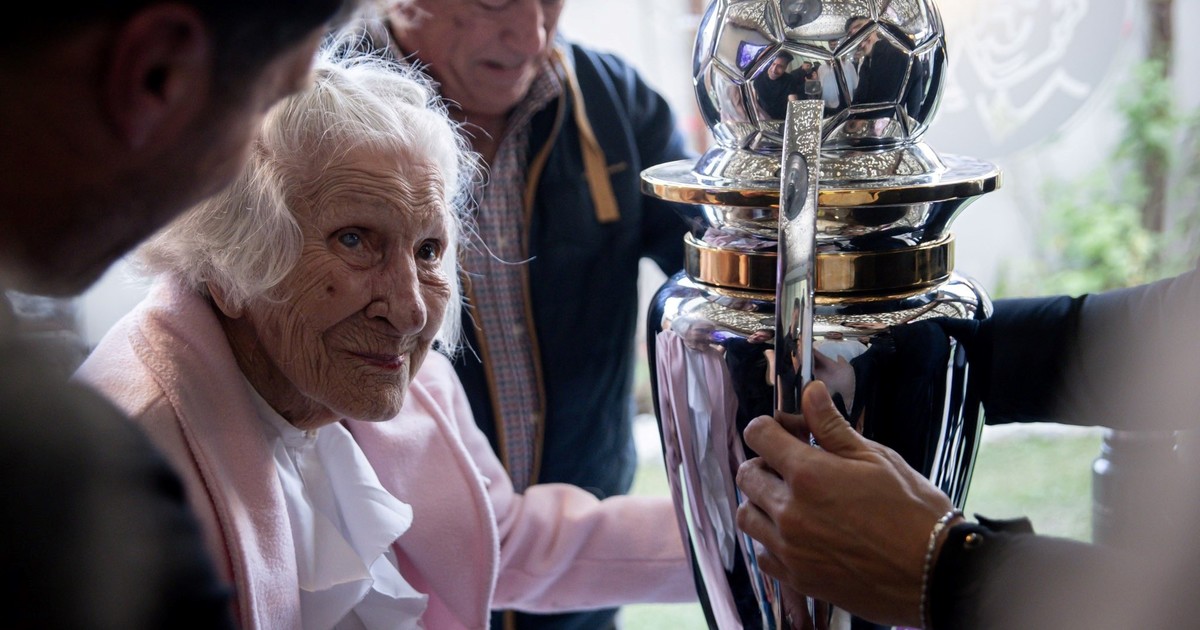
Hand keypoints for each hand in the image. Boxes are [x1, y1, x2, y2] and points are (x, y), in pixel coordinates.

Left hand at [735, 380, 955, 626]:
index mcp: (809, 474)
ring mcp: (790, 548)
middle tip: (793, 466)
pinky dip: (769, 539)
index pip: (759, 435)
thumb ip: (833, 426)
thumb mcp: (876, 457)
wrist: (935, 573)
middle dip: (765, 462)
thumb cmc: (913, 511)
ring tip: (791, 501)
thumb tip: (810, 392)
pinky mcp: (797, 578)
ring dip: (761, 501)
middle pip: (747, 474)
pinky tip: (796, 534)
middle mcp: (790, 511)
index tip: (785, 432)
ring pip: (746, 515)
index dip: (769, 427)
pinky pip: (761, 553)